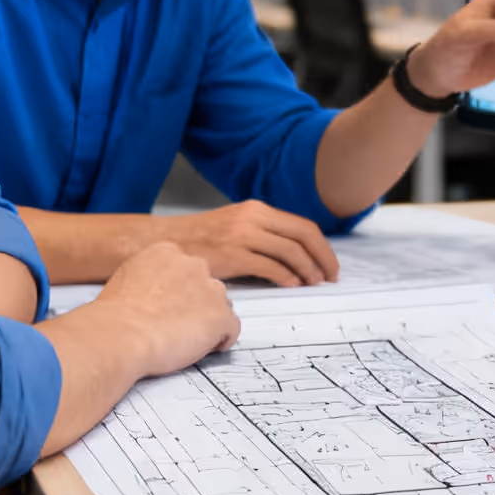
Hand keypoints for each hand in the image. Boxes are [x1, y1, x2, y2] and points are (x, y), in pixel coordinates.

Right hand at [96, 241, 238, 376]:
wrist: (120, 334)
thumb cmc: (115, 315)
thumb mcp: (126, 279)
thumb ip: (148, 278)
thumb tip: (153, 292)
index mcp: (166, 252)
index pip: (186, 269)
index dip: (181, 290)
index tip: (172, 305)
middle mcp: (192, 264)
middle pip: (206, 284)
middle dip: (198, 303)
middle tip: (179, 324)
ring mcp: (210, 289)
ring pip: (221, 305)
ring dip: (209, 320)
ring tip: (188, 339)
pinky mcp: (221, 316)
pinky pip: (231, 329)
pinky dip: (222, 340)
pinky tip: (206, 348)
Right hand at [175, 200, 338, 284]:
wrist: (164, 241)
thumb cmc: (199, 238)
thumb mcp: (234, 223)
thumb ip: (262, 231)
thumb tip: (295, 253)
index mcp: (255, 209)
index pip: (302, 225)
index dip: (322, 247)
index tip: (329, 263)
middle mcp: (252, 218)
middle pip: (303, 236)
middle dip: (323, 258)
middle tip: (330, 276)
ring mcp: (242, 235)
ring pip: (291, 252)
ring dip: (307, 270)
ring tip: (312, 283)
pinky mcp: (232, 255)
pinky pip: (270, 267)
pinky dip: (286, 278)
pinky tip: (290, 285)